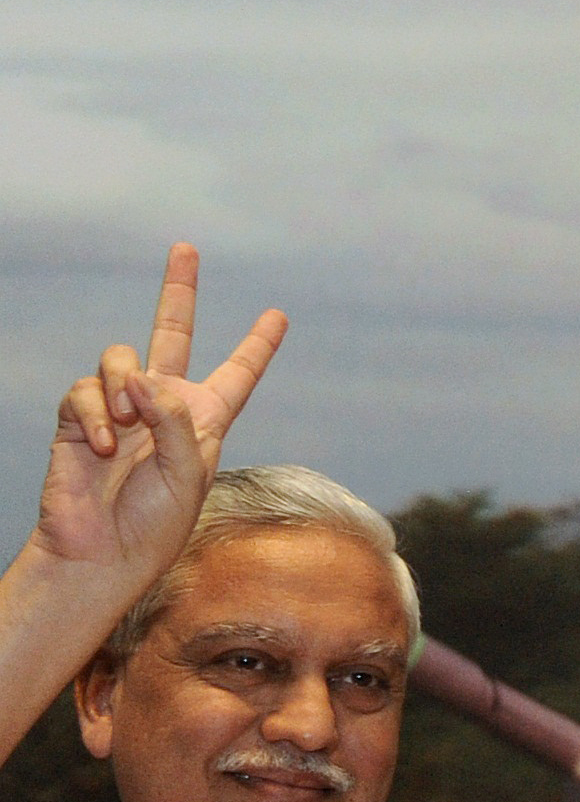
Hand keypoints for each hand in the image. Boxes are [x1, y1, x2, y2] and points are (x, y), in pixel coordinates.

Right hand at [35, 244, 287, 600]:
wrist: (100, 552)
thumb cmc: (155, 521)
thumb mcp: (187, 470)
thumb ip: (175, 417)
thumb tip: (140, 375)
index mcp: (206, 420)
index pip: (237, 374)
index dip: (257, 346)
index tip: (278, 315)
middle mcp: (165, 405)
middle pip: (173, 333)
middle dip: (179, 290)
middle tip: (186, 248)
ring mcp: (121, 407)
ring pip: (122, 357)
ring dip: (125, 389)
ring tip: (125, 431)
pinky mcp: (80, 416)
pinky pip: (87, 390)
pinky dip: (97, 414)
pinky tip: (102, 446)